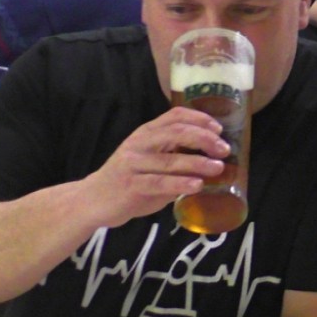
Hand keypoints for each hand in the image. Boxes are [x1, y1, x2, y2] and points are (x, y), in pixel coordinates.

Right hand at [80, 107, 230, 227]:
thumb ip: (176, 157)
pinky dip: (181, 183)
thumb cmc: (129, 180)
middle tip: (224, 149)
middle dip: (205, 139)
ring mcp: (133, 163)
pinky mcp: (130, 185)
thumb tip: (213, 160)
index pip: (175, 116)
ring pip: (171, 159)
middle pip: (176, 132)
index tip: (219, 129)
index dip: (200, 119)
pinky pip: (160, 182)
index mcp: (147, 133)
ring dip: (198, 163)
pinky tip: (197, 185)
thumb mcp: (152, 161)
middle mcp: (140, 143)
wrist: (93, 200)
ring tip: (218, 168)